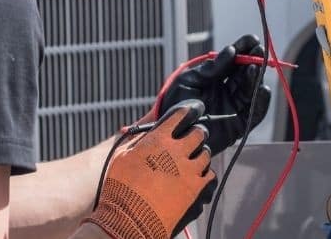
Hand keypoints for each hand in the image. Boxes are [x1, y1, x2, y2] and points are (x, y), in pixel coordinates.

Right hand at [85, 100, 216, 238]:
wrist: (130, 218)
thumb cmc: (121, 187)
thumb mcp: (122, 156)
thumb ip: (138, 139)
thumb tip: (146, 130)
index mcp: (158, 139)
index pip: (180, 115)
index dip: (188, 111)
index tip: (191, 111)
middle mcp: (177, 151)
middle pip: (199, 133)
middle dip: (197, 132)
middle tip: (193, 136)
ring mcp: (188, 169)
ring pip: (205, 153)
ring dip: (200, 153)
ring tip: (193, 158)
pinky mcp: (196, 188)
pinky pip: (209, 174)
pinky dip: (204, 173)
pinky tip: (196, 175)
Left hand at [159, 34, 271, 154]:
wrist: (171, 133)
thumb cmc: (175, 106)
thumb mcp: (189, 80)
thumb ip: (211, 68)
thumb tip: (231, 51)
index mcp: (214, 79)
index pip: (233, 61)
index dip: (243, 50)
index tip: (252, 39)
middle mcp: (226, 92)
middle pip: (245, 74)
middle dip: (253, 60)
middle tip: (259, 50)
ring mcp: (233, 108)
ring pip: (251, 90)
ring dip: (256, 78)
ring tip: (255, 67)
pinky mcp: (238, 126)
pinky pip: (254, 113)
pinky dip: (261, 102)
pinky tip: (263, 89)